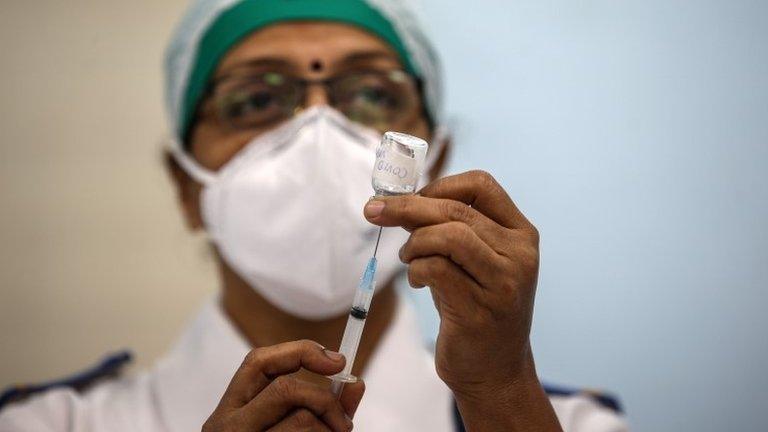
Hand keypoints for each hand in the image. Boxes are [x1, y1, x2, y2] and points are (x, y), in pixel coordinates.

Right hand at [202, 340, 364, 431]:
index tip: (339, 362)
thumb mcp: (291, 429)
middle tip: (343, 424)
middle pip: (286, 389)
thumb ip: (323, 407)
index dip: (300, 352)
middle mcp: (226, 428)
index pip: (259, 362)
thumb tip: (357, 383)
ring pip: (303, 422)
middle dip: (326, 401)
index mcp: (230, 409)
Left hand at [364, 171, 559, 430]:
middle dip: (407, 207)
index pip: (482, 185)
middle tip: (374, 210)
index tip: (412, 196)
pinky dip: (416, 269)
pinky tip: (418, 282)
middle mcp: (520, 255)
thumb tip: (400, 199)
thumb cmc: (476, 308)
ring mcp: (504, 283)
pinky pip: (436, 270)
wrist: (494, 371)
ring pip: (449, 236)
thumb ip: (448, 229)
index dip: (440, 185)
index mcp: (521, 234)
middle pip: (456, 210)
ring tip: (408, 258)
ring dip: (414, 242)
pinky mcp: (480, 311)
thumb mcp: (472, 261)